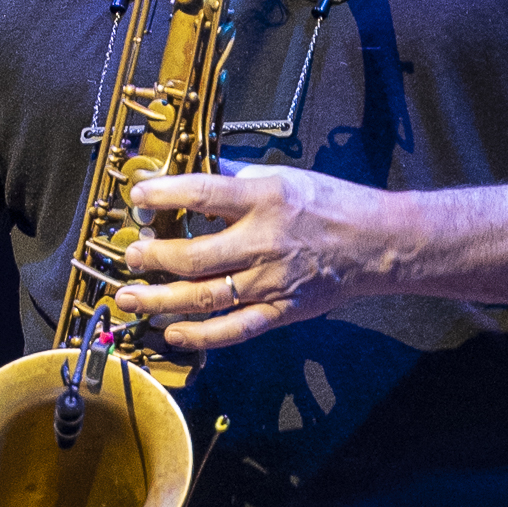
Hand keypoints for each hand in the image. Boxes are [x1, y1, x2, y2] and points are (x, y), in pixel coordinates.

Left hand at [114, 164, 396, 349]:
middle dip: (153, 258)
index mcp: (264, 199)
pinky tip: (170, 332)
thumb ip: (238, 177)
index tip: (137, 196)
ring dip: (161, 300)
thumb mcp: (284, 176)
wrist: (377, 243)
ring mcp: (270, 282)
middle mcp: (263, 242)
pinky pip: (233, 329)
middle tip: (130, 257)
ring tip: (130, 297)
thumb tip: (195, 171)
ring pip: (204, 297)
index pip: (202, 194)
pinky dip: (199, 335)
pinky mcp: (280, 311)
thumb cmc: (330, 204)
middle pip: (194, 256)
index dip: (163, 195)